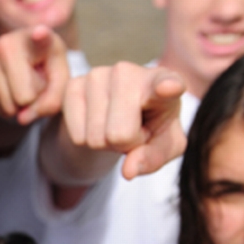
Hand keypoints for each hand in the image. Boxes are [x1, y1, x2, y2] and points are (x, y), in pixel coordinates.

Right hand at [0, 25, 68, 124]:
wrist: (26, 62)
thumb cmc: (47, 68)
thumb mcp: (60, 82)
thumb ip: (52, 101)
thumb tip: (22, 118)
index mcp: (38, 37)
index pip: (40, 36)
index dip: (41, 36)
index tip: (41, 33)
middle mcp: (8, 43)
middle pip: (24, 96)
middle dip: (33, 99)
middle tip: (35, 82)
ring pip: (9, 106)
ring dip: (19, 104)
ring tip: (24, 85)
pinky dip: (8, 106)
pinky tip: (11, 88)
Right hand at [62, 63, 185, 179]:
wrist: (116, 112)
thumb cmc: (148, 126)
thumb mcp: (162, 145)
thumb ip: (154, 158)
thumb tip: (128, 171)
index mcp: (164, 82)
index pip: (166, 84)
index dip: (166, 87)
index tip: (170, 88)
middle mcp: (128, 72)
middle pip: (120, 134)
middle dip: (123, 144)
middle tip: (129, 131)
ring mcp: (97, 76)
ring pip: (96, 138)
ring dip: (104, 143)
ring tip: (113, 125)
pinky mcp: (73, 86)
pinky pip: (77, 136)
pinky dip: (85, 139)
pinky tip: (95, 123)